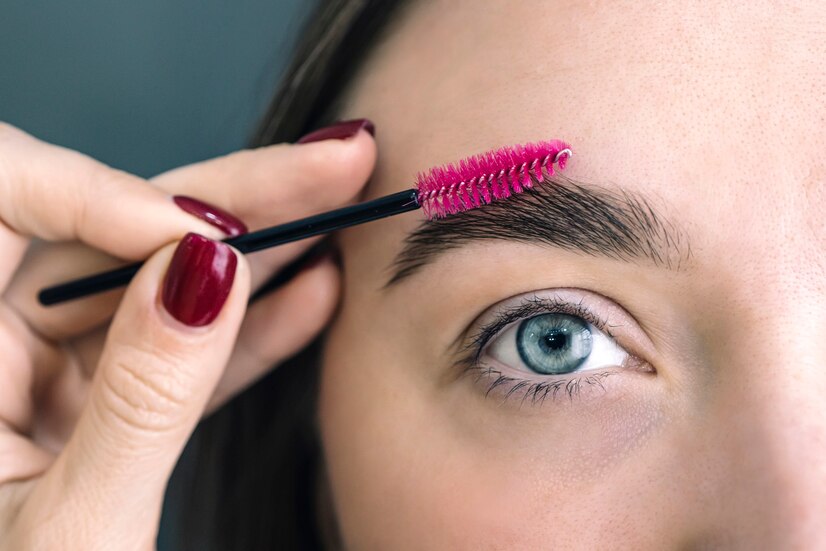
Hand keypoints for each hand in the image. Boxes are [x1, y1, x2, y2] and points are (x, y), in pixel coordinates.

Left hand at [0, 121, 374, 548]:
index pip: (5, 199)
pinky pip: (185, 351)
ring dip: (263, 252)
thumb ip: (144, 397)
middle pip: (112, 230)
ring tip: (344, 210)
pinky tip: (317, 291)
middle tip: (331, 161)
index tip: (201, 233)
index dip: (102, 193)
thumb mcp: (75, 528)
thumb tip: (209, 271)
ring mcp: (53, 377)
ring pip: (165, 283)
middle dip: (229, 195)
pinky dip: (254, 328)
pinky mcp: (109, 408)